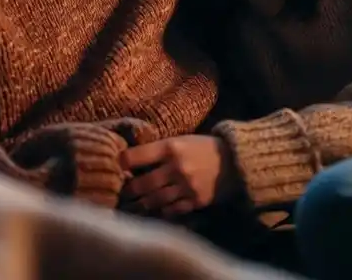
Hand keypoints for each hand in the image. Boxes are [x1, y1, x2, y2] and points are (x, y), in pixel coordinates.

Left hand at [119, 136, 236, 217]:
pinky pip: (170, 211)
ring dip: (140, 205)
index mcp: (170, 147)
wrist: (236, 161)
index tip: (115, 167)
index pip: (134, 157)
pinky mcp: (195, 202)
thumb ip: (159, 151)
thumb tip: (130, 161)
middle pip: (140, 184)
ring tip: (132, 205)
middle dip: (127, 191)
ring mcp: (186, 187)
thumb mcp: (181, 140)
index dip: (121, 162)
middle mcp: (176, 167)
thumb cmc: (203, 148)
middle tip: (119, 194)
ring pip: (153, 201)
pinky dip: (161, 211)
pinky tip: (155, 210)